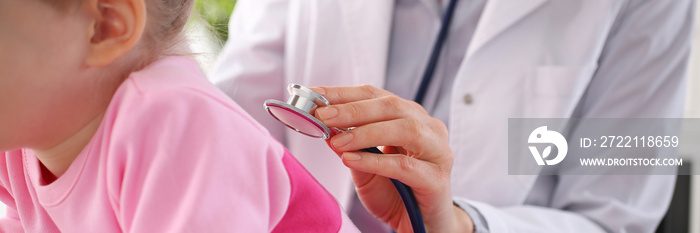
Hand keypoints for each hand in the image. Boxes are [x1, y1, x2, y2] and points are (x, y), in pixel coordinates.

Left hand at [311, 85, 473, 232]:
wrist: (422, 225)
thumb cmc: (396, 192)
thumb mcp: (364, 168)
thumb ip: (350, 147)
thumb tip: (325, 127)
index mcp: (410, 117)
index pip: (375, 95)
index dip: (344, 93)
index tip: (315, 95)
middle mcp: (428, 128)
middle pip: (391, 106)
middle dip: (352, 109)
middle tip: (322, 115)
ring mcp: (438, 151)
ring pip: (404, 129)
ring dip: (365, 132)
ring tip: (337, 141)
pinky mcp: (437, 178)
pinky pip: (405, 165)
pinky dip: (375, 161)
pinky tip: (351, 160)